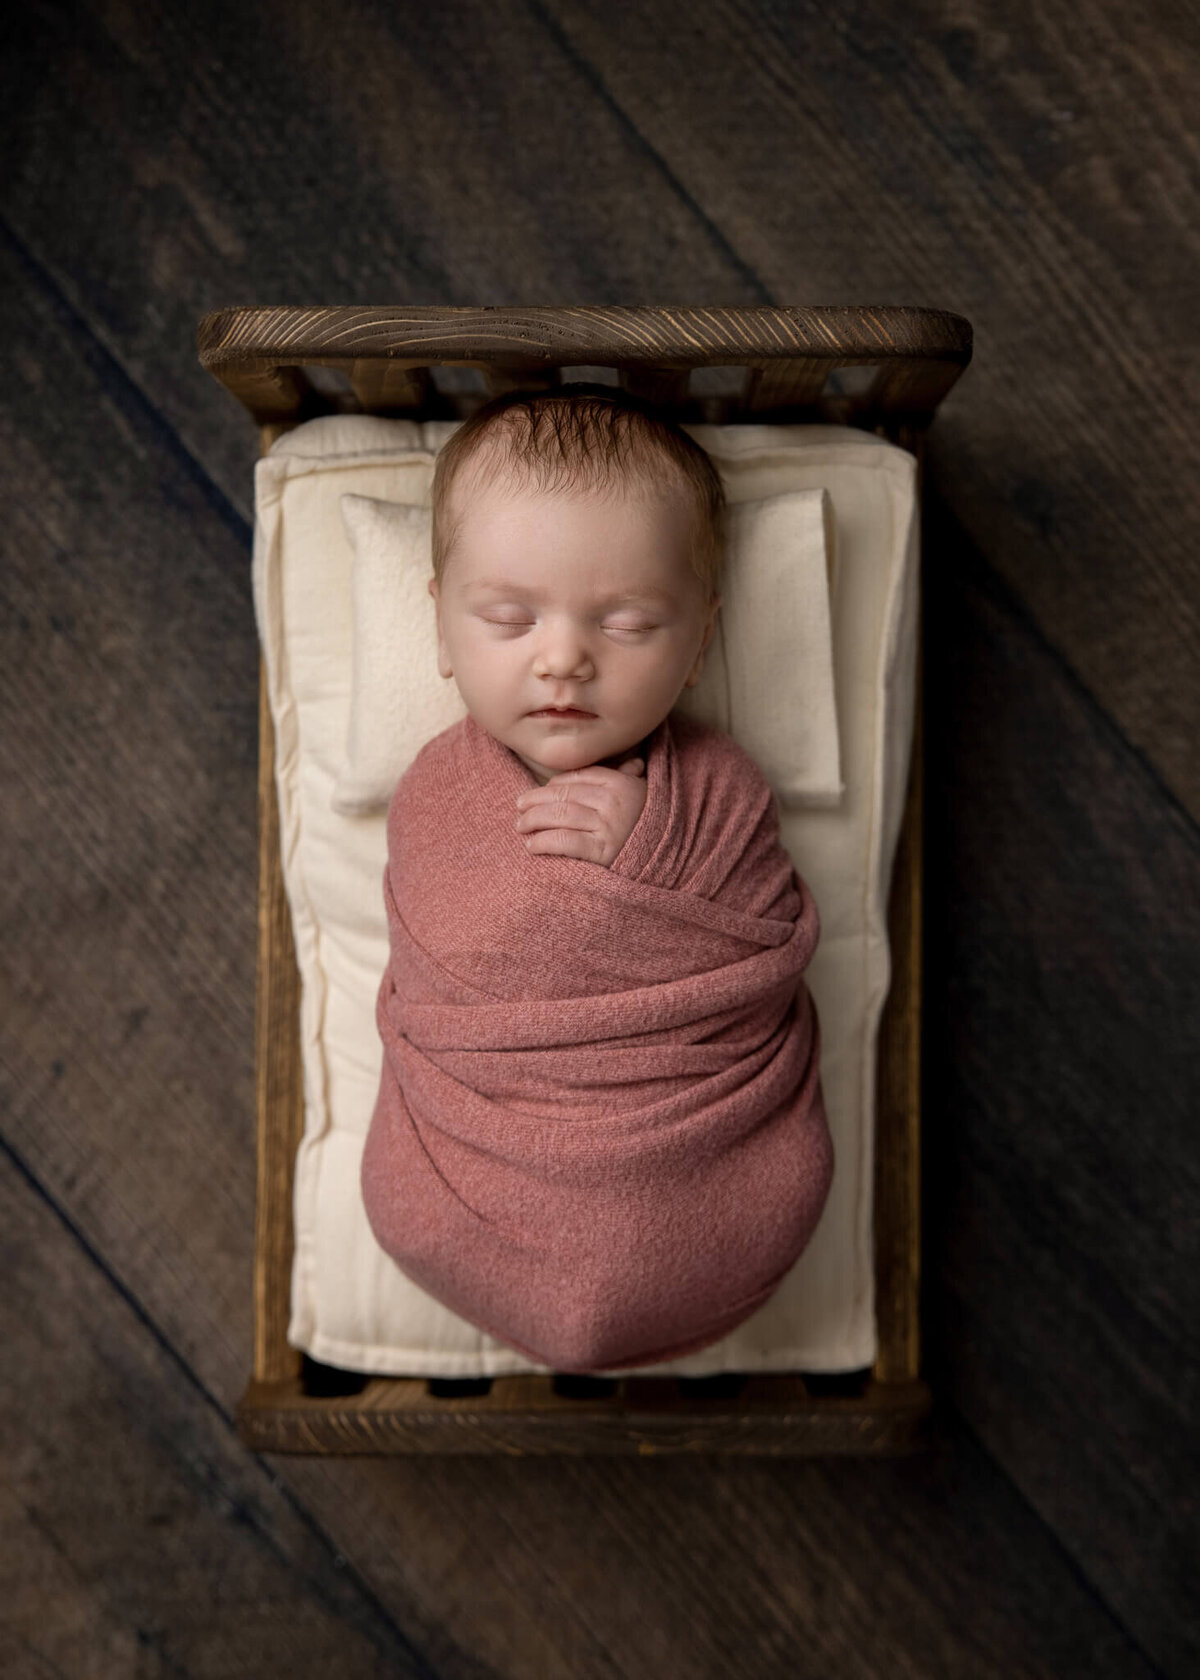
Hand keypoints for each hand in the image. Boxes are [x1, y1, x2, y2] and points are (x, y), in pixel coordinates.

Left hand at [514, 757, 646, 866]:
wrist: (671, 861)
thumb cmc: (650, 827)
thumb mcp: (643, 796)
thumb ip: (629, 777)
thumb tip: (631, 763)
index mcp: (620, 783)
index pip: (576, 778)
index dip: (552, 785)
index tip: (538, 792)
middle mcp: (613, 801)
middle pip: (562, 795)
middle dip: (535, 800)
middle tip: (519, 807)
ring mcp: (607, 826)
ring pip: (558, 815)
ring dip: (533, 820)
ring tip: (521, 826)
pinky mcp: (602, 852)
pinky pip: (563, 841)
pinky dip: (542, 842)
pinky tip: (532, 845)